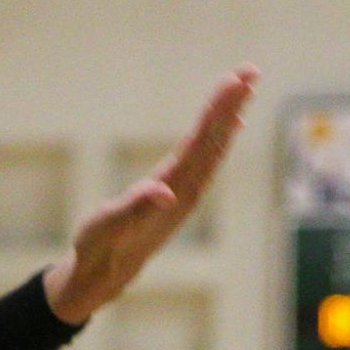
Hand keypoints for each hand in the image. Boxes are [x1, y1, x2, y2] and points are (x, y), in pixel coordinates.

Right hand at [44, 65, 258, 325]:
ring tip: (245, 88)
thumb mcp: (108, 227)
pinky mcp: (178, 199)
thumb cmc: (99, 250)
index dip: (216, 111)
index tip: (233, 82)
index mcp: (170, 192)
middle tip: (250, 70)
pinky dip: (219, 139)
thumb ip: (135, 207)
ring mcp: (184, 196)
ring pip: (213, 149)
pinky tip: (228, 127)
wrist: (102, 279)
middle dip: (231, 105)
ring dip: (229, 117)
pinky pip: (205, 162)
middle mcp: (184, 192)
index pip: (199, 143)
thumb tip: (165, 191)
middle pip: (213, 141)